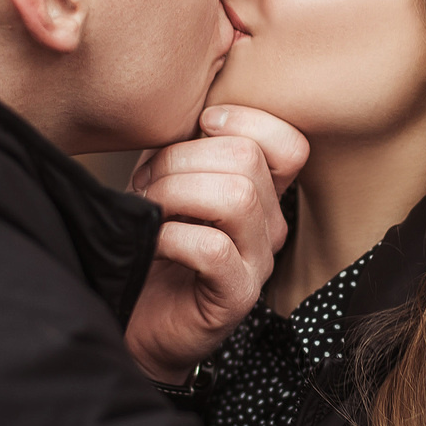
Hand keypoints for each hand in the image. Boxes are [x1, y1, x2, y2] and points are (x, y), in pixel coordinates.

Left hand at [124, 106, 308, 383]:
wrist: (136, 320)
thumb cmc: (150, 245)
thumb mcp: (166, 181)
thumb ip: (181, 145)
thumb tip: (179, 105)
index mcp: (261, 192)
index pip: (289, 143)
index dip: (245, 121)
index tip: (198, 128)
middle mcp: (271, 226)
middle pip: (247, 159)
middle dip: (181, 159)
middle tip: (146, 182)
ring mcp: (258, 262)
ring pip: (236, 197)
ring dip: (176, 192)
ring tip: (149, 208)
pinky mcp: (236, 296)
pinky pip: (213, 248)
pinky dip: (172, 236)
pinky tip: (153, 241)